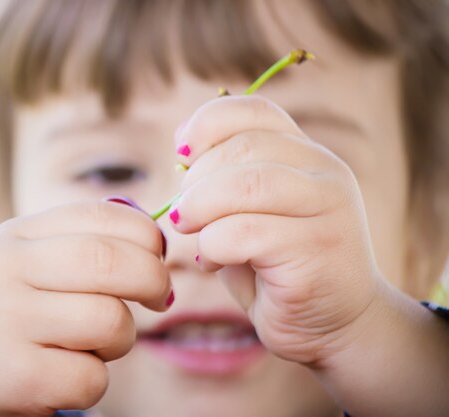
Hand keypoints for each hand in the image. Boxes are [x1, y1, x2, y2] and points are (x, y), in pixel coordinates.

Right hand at [0, 201, 169, 416]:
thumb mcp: (13, 265)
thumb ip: (72, 247)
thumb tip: (154, 244)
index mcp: (15, 236)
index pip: (104, 216)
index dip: (147, 236)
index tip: (157, 257)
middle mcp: (9, 268)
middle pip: (116, 263)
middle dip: (155, 281)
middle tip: (159, 300)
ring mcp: (7, 320)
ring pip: (111, 323)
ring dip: (119, 342)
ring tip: (90, 347)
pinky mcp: (12, 376)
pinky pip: (90, 378)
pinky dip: (89, 384)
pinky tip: (57, 381)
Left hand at [170, 95, 384, 364]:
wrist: (338, 325)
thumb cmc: (279, 267)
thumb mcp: (251, 214)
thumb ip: (225, 181)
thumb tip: (182, 152)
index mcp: (307, 155)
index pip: (256, 111)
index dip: (207, 123)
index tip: (180, 154)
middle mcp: (325, 171)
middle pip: (243, 148)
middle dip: (196, 180)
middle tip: (182, 214)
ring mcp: (328, 209)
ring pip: (243, 186)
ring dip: (199, 209)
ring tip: (190, 232)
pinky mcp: (317, 250)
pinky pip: (243, 234)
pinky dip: (212, 246)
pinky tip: (212, 262)